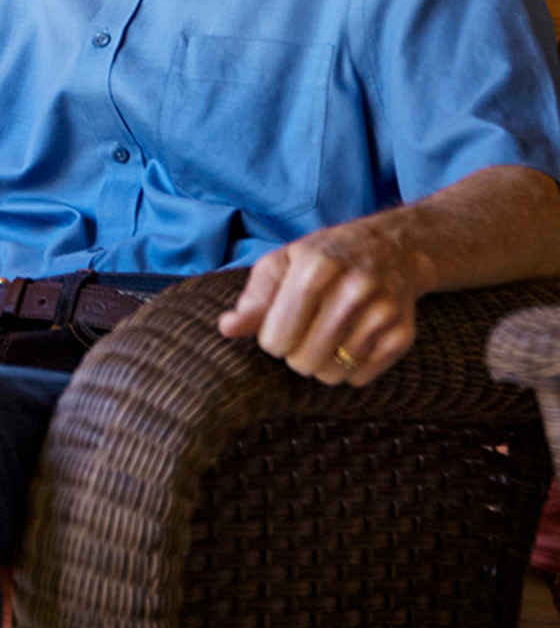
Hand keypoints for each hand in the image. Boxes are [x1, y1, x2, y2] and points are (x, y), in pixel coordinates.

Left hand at [215, 218, 432, 386]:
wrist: (393, 249)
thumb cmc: (323, 259)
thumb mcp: (281, 265)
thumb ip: (253, 299)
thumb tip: (226, 329)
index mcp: (317, 267)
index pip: (278, 337)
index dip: (271, 341)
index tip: (277, 327)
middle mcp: (355, 289)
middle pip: (303, 361)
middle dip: (294, 353)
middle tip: (303, 332)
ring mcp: (383, 313)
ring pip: (331, 374)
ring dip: (320, 363)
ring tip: (324, 336)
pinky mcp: (402, 335)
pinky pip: (359, 378)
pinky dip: (348, 368)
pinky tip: (350, 340)